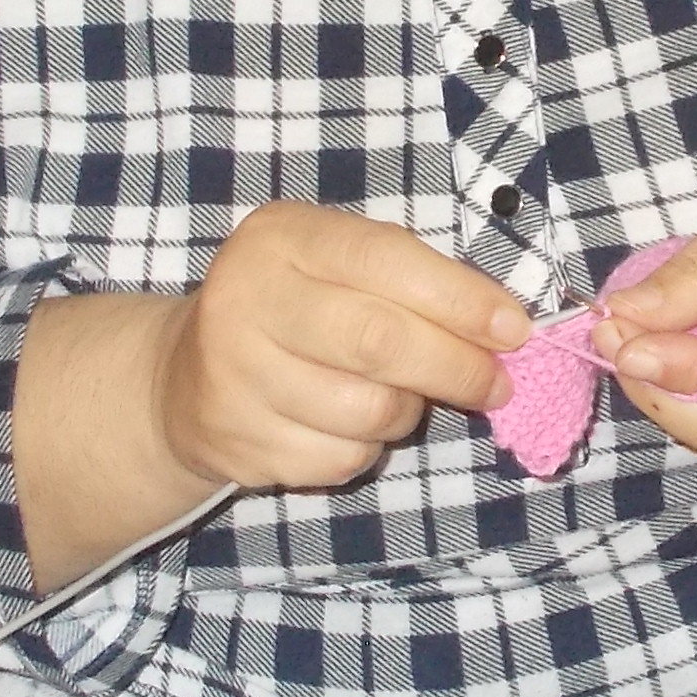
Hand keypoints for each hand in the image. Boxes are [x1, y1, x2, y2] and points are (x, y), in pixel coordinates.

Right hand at [155, 202, 529, 493]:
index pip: (386, 260)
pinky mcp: (239, 442)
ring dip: (408, 412)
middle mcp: (246, 300)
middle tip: (495, 383)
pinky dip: (368, 448)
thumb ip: (410, 279)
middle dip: (456, 366)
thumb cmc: (292, 310)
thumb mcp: (334, 264)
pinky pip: (342, 458)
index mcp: (281, 238)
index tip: (515, 330)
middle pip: (379, 341)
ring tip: (401, 396)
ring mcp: (236, 376)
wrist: (182, 378)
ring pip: (368, 410)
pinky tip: (348, 424)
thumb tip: (504, 326)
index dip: (461, 299)